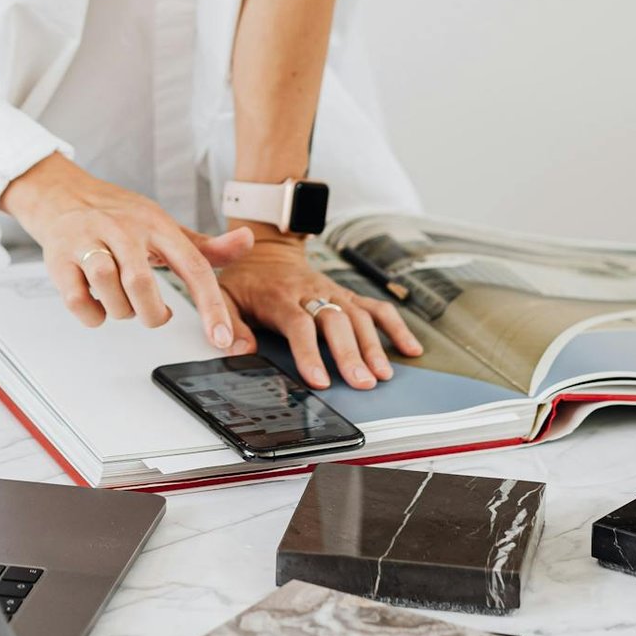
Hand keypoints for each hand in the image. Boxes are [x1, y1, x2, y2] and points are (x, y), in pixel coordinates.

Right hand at [1, 154, 255, 350]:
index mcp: (156, 224)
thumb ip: (206, 246)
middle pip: (142, 283)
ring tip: (123, 302)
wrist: (62, 194)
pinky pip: (78, 301)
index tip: (221, 339)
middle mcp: (123, 230)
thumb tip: (247, 241)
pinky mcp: (60, 259)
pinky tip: (98, 305)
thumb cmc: (119, 216)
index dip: (211, 306)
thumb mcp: (165, 227)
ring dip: (121, 311)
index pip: (193, 266)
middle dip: (151, 314)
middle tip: (154, 314)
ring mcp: (88, 242)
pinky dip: (93, 316)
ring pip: (108, 289)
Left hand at [217, 228, 423, 390]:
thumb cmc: (246, 282)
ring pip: (359, 316)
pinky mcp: (347, 294)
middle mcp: (311, 292)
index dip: (310, 353)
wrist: (266, 253)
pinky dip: (396, 327)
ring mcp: (333, 292)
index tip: (320, 380)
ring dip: (374, 345)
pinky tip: (410, 349)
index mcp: (280, 296)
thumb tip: (239, 351)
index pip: (298, 324)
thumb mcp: (225, 298)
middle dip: (351, 353)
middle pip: (336, 321)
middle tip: (362, 382)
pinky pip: (376, 307)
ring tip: (383, 375)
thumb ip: (230, 324)